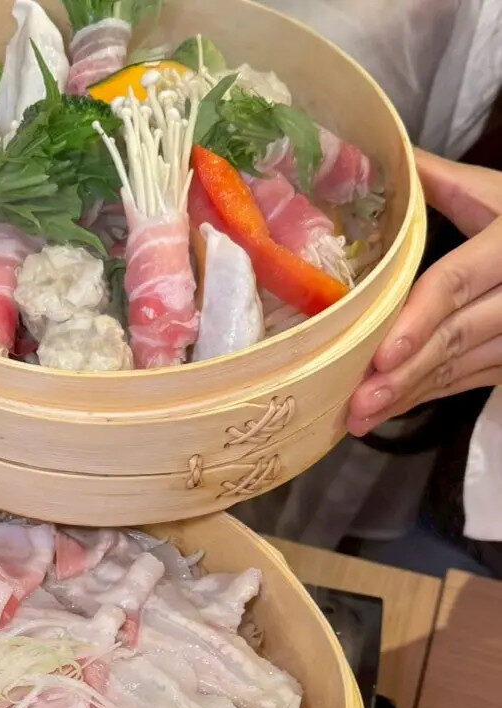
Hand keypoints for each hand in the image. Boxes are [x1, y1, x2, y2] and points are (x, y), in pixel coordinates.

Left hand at [348, 148, 501, 436]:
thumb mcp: (494, 192)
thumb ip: (437, 180)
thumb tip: (376, 156)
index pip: (453, 284)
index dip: (415, 321)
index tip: (380, 355)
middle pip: (454, 337)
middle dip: (402, 374)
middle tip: (355, 401)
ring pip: (459, 367)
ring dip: (408, 395)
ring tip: (358, 416)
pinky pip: (466, 381)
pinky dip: (424, 396)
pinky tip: (386, 409)